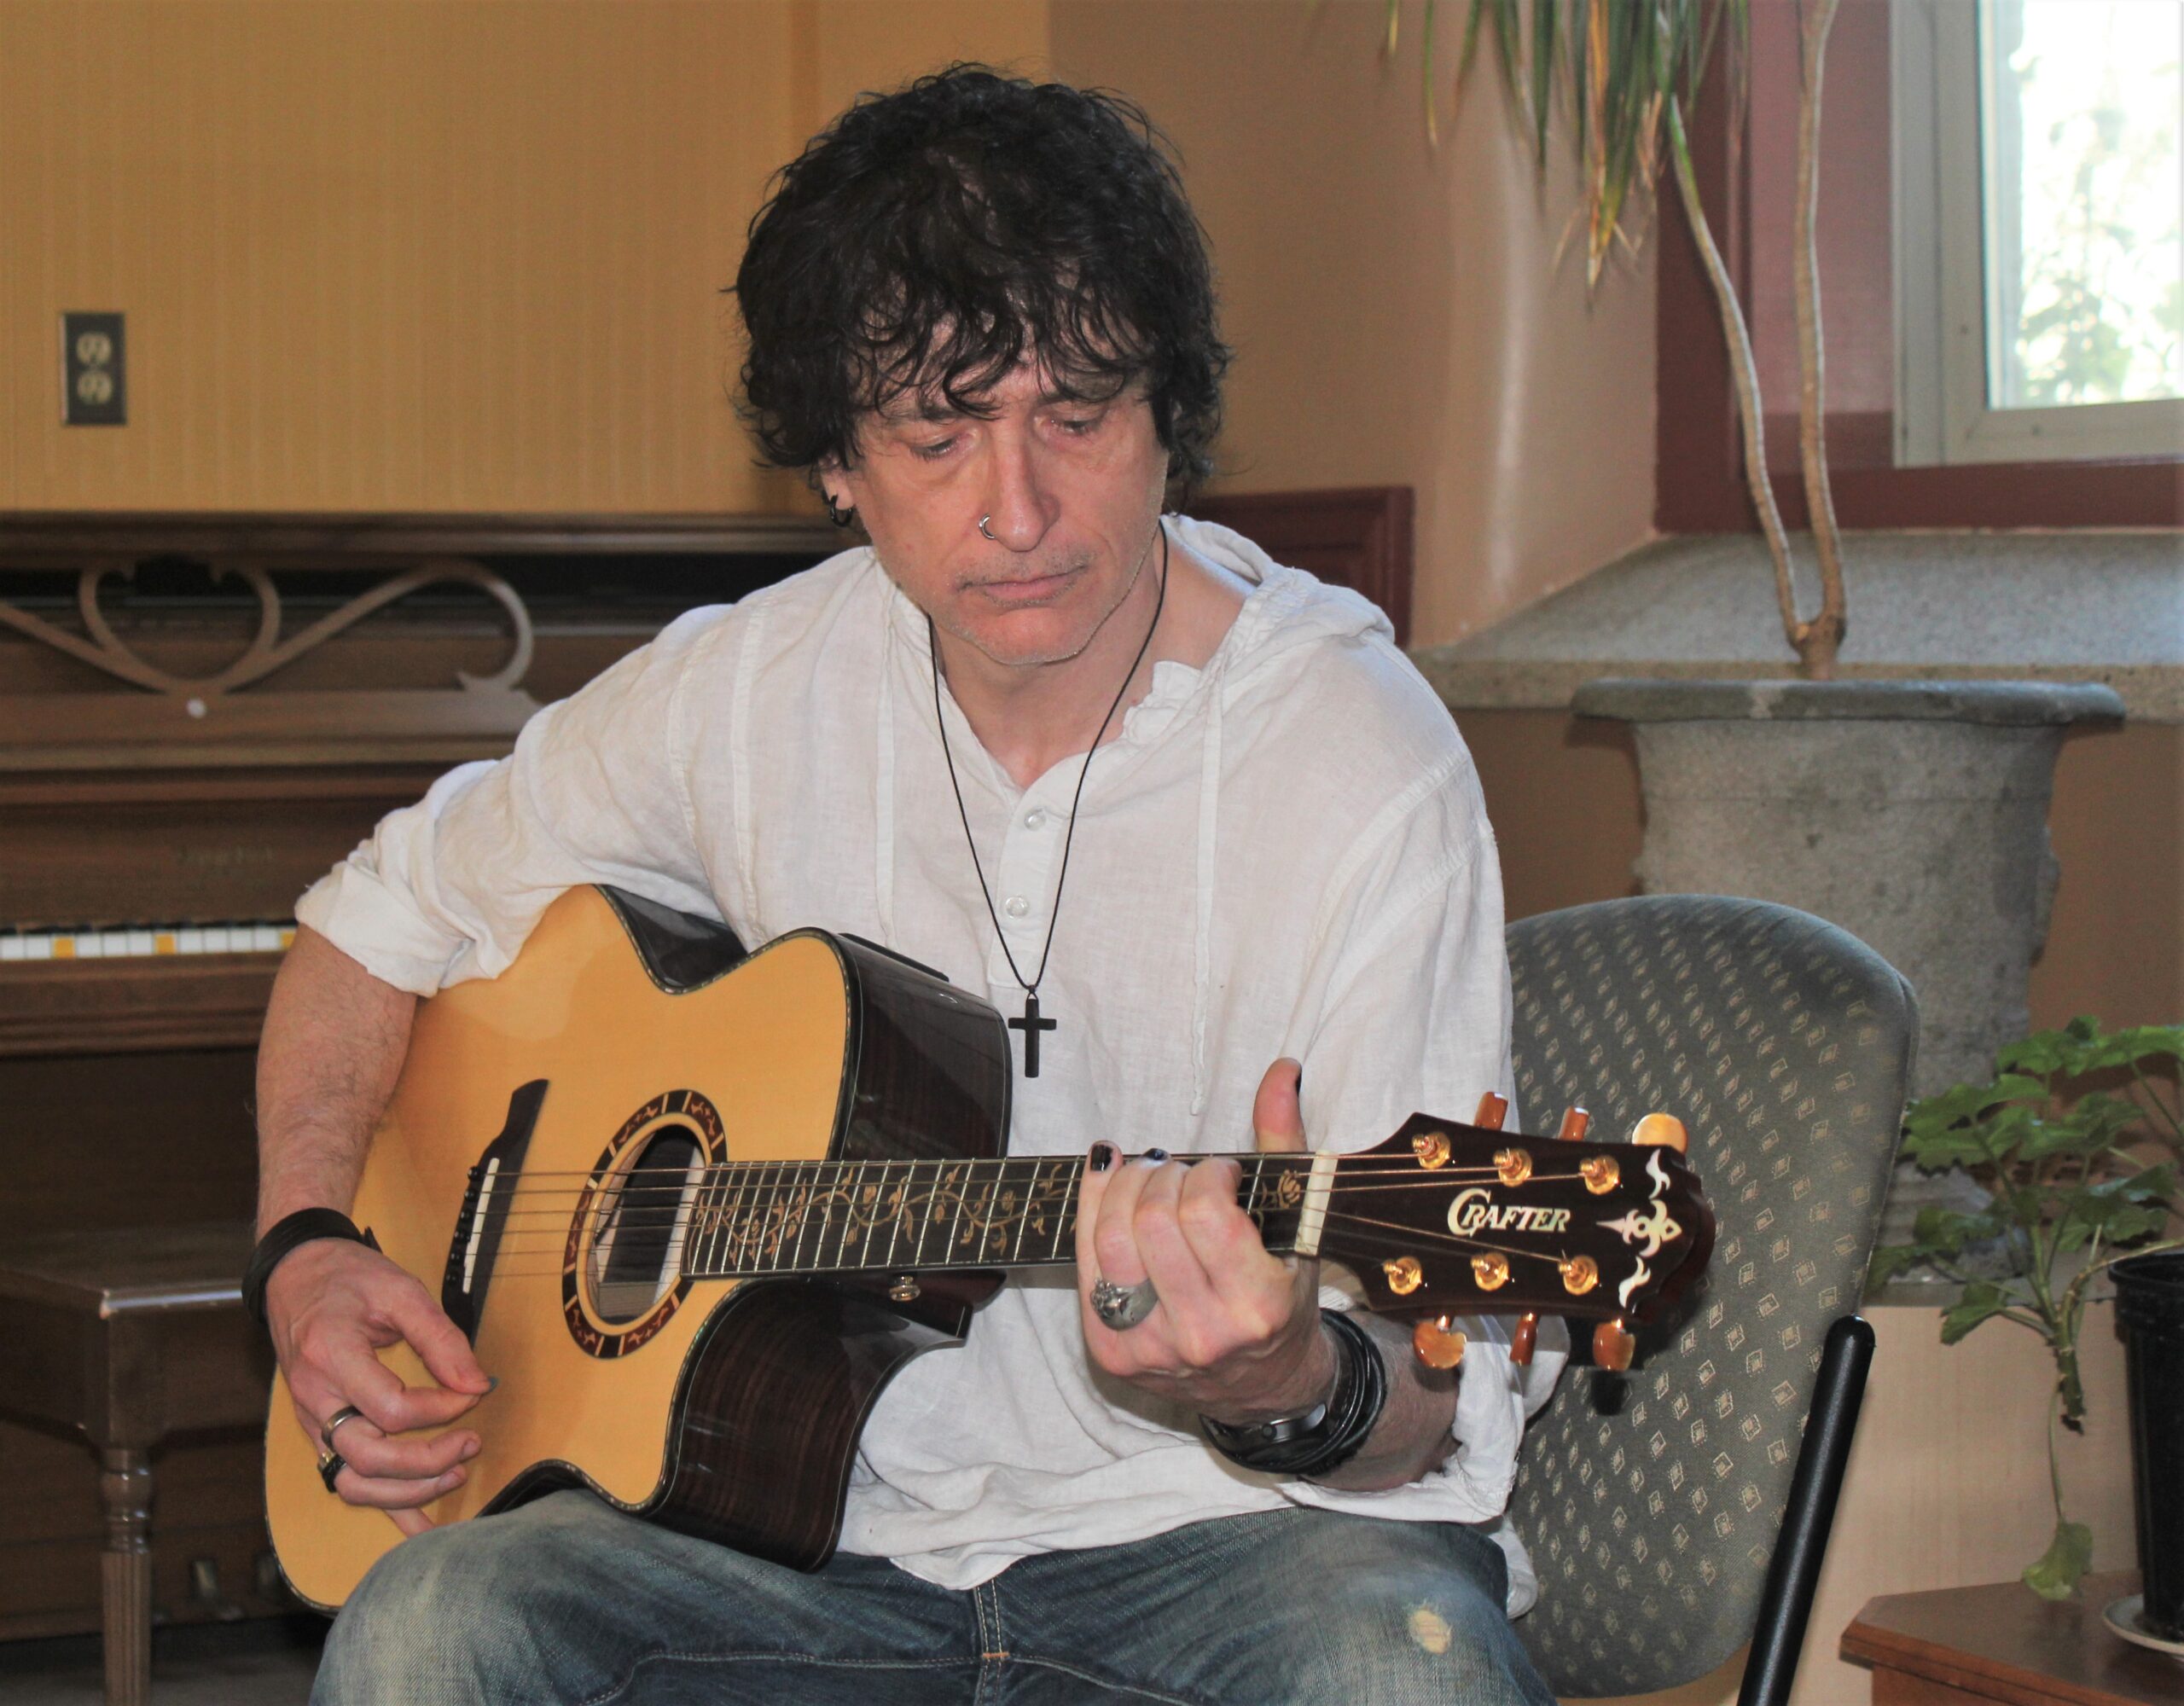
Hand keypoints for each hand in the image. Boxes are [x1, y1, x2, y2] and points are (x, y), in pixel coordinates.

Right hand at [266, 1236, 492, 1534]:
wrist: (296, 1276)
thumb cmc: (347, 1279)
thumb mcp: (400, 1291)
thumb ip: (441, 1338)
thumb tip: (478, 1384)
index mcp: (331, 1356)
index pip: (390, 1408)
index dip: (439, 1411)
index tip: (471, 1395)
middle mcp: (315, 1398)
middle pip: (368, 1456)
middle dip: (427, 1461)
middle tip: (471, 1442)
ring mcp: (312, 1421)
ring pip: (353, 1482)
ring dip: (407, 1490)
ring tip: (455, 1474)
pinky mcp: (320, 1432)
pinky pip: (347, 1482)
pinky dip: (385, 1509)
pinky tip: (420, 1529)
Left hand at [1075, 1058, 1335, 1421]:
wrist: (1264, 1388)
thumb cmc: (1285, 1299)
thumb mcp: (1300, 1228)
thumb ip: (1286, 1145)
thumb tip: (1281, 1071)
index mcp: (1256, 1306)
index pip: (1206, 1212)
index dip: (1206, 1173)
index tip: (1220, 1172)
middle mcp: (1201, 1335)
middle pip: (1153, 1222)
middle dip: (1163, 1175)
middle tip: (1180, 1173)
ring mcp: (1150, 1349)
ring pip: (1112, 1241)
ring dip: (1123, 1188)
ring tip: (1146, 1176)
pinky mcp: (1112, 1353)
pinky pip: (1086, 1268)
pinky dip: (1091, 1213)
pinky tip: (1107, 1183)